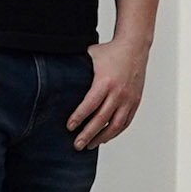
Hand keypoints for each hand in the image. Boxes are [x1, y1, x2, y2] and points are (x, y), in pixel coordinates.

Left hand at [67, 32, 150, 148]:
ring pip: (115, 125)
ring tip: (90, 145)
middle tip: (76, 145)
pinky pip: (125, 122)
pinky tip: (104, 138)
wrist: (135, 47)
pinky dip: (115, 132)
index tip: (69, 127)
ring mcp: (128, 99)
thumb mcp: (90, 57)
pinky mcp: (135, 102)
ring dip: (102, 138)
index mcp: (105, 82)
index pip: (90, 104)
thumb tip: (55, 76)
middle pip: (102, 119)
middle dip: (88, 134)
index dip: (79, 117)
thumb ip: (77, 69)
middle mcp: (118, 92)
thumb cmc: (109, 52)